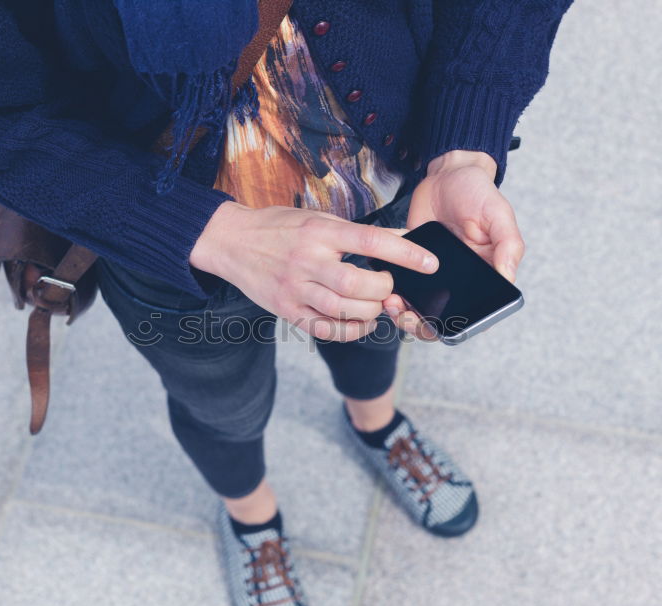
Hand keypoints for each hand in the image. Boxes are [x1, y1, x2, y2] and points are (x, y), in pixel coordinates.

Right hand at [190, 202, 437, 341]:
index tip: (430, 263)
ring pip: (342, 310)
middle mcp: (307, 260)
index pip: (370, 242)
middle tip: (388, 286)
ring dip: (369, 312)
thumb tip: (404, 240)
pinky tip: (360, 323)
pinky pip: (325, 329)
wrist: (231, 241)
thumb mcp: (319, 219)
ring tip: (375, 304)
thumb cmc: (281, 227)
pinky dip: (350, 331)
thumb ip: (359, 233)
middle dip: (383, 290)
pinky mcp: (286, 310)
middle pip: (357, 284)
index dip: (405, 254)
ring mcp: (294, 288)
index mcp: (319, 232)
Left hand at [384, 149, 524, 338]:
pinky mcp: (409, 263)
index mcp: (484, 275)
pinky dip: (390, 292)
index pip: (473, 314)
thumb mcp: (498, 215)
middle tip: (406, 318)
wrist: (447, 173)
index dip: (456, 327)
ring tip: (392, 304)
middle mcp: (459, 281)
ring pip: (417, 308)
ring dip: (403, 313)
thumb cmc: (478, 193)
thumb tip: (508, 278)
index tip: (439, 325)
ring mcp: (432, 274)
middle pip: (441, 318)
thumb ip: (508, 245)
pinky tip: (383, 286)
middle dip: (422, 326)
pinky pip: (399, 285)